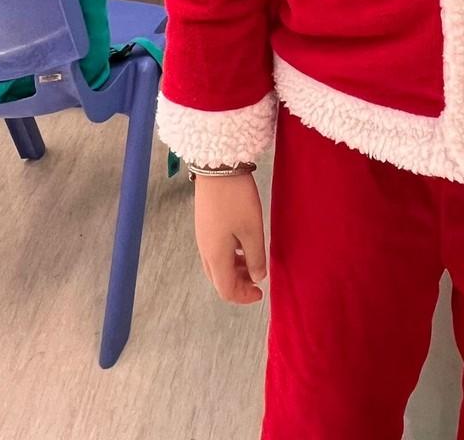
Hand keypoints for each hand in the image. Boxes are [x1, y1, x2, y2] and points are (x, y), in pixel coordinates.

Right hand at [193, 170, 267, 303]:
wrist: (216, 167)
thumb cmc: (236, 198)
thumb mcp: (252, 229)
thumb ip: (255, 257)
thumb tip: (257, 277)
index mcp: (215, 256)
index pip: (226, 290)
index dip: (244, 296)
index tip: (260, 293)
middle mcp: (205, 250)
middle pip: (219, 279)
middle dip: (239, 285)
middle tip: (258, 280)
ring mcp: (203, 236)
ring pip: (217, 265)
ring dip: (235, 269)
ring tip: (253, 261)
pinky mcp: (205, 224)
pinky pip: (215, 250)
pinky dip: (229, 255)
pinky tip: (243, 243)